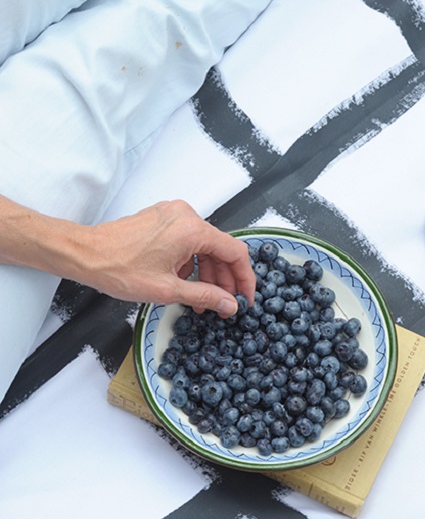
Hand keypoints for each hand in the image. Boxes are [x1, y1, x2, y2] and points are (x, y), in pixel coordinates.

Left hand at [78, 200, 254, 314]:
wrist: (85, 254)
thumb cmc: (118, 268)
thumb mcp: (168, 290)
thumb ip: (205, 295)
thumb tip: (229, 304)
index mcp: (192, 229)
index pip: (235, 252)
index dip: (245, 278)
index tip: (245, 297)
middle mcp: (186, 215)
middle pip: (219, 248)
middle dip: (223, 278)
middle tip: (223, 304)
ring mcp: (173, 214)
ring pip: (203, 245)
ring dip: (206, 272)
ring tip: (200, 299)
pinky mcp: (162, 218)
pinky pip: (188, 239)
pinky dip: (191, 261)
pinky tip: (182, 282)